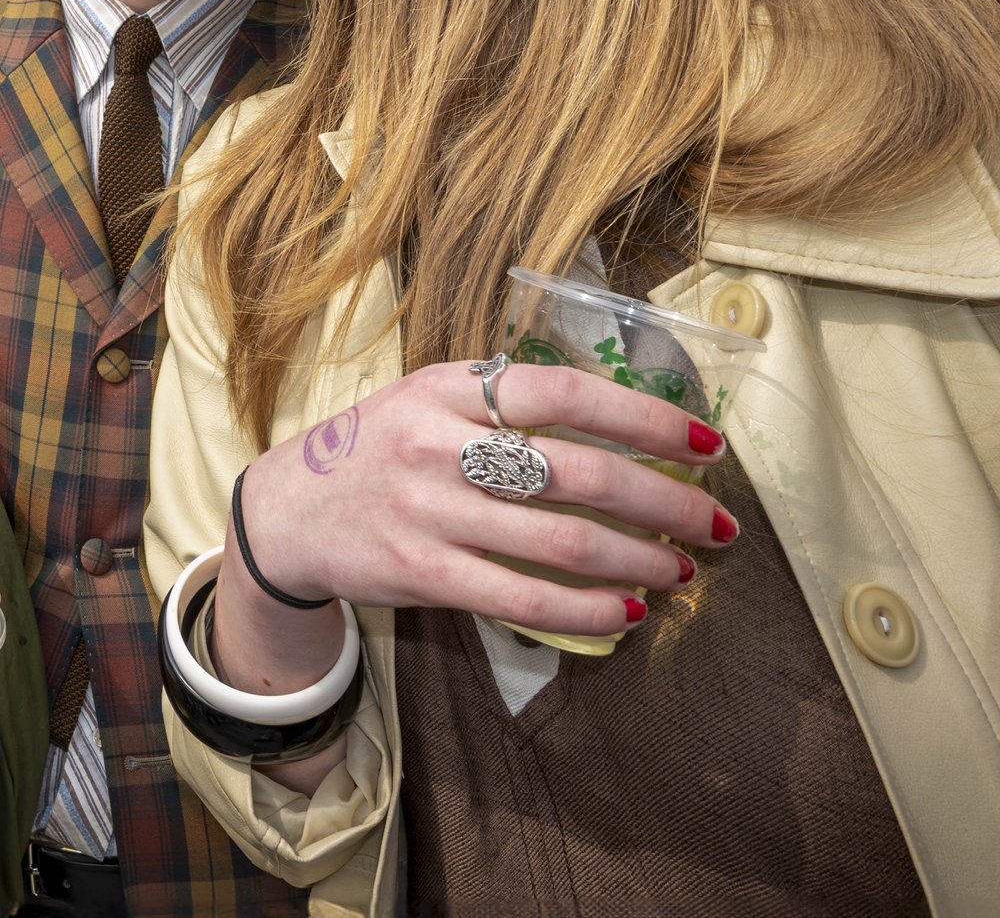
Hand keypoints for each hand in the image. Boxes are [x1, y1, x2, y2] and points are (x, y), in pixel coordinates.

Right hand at [232, 358, 734, 647]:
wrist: (285, 512)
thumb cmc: (375, 450)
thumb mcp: (425, 399)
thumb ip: (502, 404)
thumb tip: (622, 422)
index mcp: (445, 388)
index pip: (564, 392)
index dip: (646, 416)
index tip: (704, 442)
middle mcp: (436, 443)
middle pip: (580, 472)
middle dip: (666, 501)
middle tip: (715, 521)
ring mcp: (426, 511)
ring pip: (561, 542)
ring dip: (640, 559)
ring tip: (681, 567)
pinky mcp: (421, 573)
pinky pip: (523, 599)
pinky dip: (588, 609)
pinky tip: (625, 611)